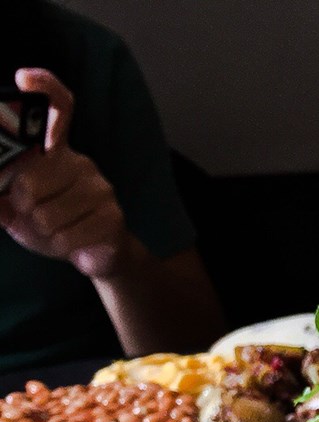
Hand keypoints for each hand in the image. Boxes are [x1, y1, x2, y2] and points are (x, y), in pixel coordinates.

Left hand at [0, 68, 131, 279]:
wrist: (98, 257)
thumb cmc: (55, 225)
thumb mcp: (16, 211)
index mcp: (57, 153)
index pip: (59, 108)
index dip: (44, 87)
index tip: (23, 77)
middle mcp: (81, 163)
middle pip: (31, 181)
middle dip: (22, 207)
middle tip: (31, 216)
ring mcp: (100, 189)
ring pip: (47, 214)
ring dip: (41, 232)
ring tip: (54, 234)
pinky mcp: (112, 217)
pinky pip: (67, 234)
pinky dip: (60, 246)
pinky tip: (70, 244)